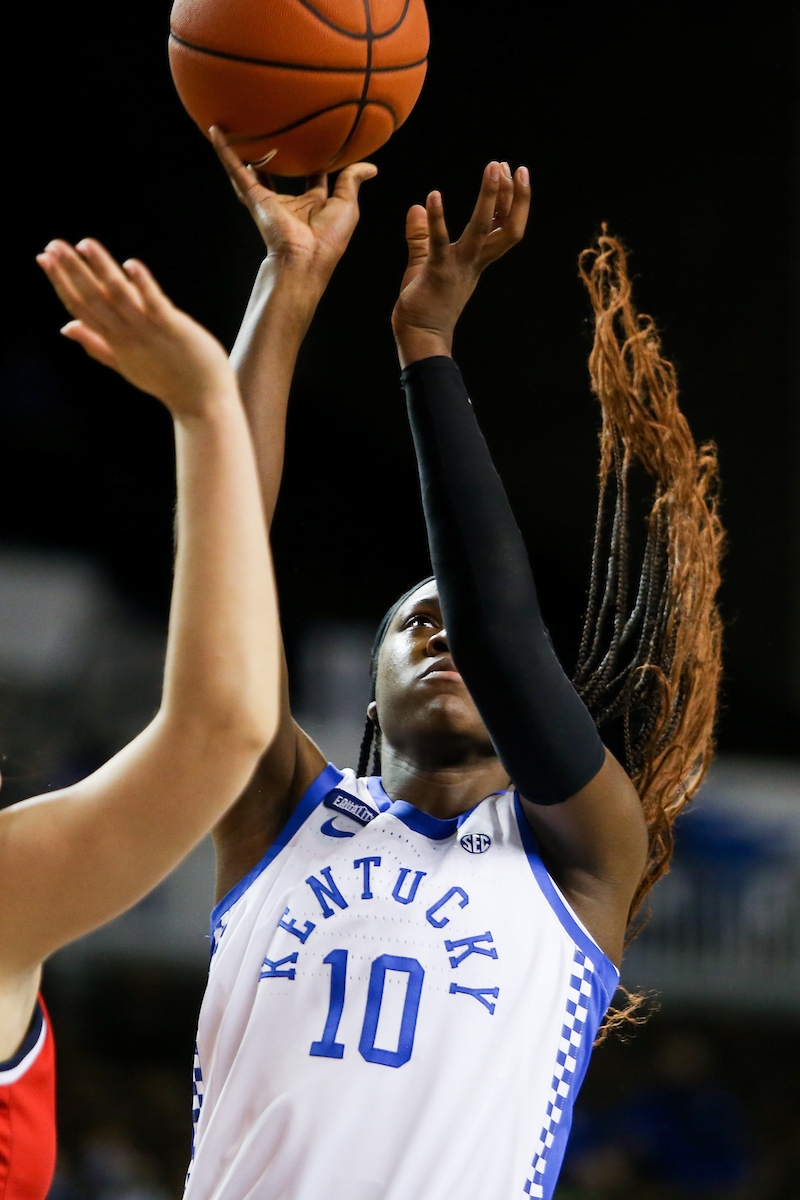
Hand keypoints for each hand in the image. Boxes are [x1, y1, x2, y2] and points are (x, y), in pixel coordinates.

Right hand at [37, 239, 234, 416]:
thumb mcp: (124, 363)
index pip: (80, 308)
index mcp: (113, 341)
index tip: (43, 259)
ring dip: (101, 269)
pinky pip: (154, 303)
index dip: (60, 283)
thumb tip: (65, 327)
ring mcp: (148, 331)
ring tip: (85, 243)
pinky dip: (142, 284)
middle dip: (71, 271)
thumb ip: (95, 343)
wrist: (202, 403)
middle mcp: (126, 336)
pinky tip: (130, 264)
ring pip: (119, 296)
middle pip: (93, 300)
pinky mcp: (172, 328)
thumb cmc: (166, 380)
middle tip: (52, 244)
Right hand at [211, 127, 376, 292]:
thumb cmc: (329, 239)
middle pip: (281, 170)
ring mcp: (268, 199)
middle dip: (278, 153)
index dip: (316, 158)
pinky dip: (225, 151)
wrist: (305, 258)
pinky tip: (215, 131)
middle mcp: (289, 201)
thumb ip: (352, 181)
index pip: (313, 176)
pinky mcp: (254, 197)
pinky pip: (236, 169)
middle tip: (275, 127)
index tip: (317, 139)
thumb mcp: (347, 204)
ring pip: (254, 166)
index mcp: (313, 204)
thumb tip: (371, 167)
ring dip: (245, 148)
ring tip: (237, 124)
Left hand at [392, 161, 529, 366]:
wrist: (420, 337)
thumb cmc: (424, 304)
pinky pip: (439, 242)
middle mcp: (475, 262)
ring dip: (490, 197)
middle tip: (510, 165)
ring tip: (494, 166)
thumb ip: (421, 235)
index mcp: (478, 260)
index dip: (514, 201)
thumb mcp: (424, 263)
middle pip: (508, 228)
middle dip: (514, 197)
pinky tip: (434, 194)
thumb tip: (415, 207)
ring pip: (482, 229)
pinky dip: (438, 219)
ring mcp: (458, 267)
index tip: (512, 172)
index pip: (506, 227)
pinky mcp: (437, 272)